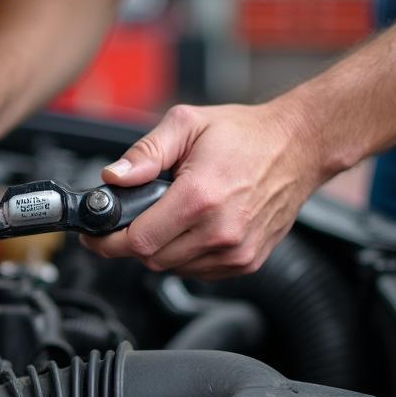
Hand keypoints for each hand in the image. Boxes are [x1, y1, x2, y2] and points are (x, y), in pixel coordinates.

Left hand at [81, 101, 325, 278]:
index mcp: (200, 197)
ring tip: (167, 217)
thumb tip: (113, 177)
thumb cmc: (245, 134)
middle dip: (133, 242)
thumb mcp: (186, 125)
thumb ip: (144, 153)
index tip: (96, 236)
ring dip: (160, 249)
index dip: (110, 240)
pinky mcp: (247, 262)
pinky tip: (191, 228)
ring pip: (173, 268)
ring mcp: (236, 251)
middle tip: (131, 220)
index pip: (138, 241)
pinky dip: (185, 255)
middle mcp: (220, 231)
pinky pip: (198, 271)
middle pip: (151, 259)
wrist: (299, 146)